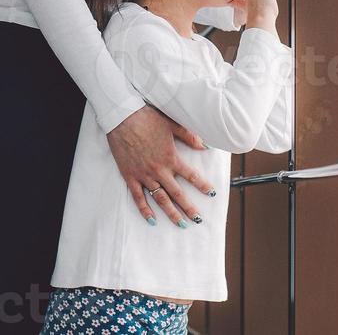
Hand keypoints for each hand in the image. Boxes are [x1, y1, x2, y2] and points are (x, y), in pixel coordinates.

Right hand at [107, 104, 215, 227]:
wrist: (123, 117)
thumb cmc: (148, 118)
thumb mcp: (172, 124)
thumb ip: (189, 136)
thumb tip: (205, 145)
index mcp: (170, 157)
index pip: (191, 175)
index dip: (202, 185)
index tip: (212, 193)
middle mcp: (159, 170)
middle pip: (177, 193)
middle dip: (189, 207)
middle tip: (198, 220)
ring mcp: (143, 175)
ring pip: (159, 199)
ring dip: (171, 212)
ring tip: (180, 224)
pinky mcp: (130, 176)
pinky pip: (138, 197)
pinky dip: (145, 210)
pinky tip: (152, 220)